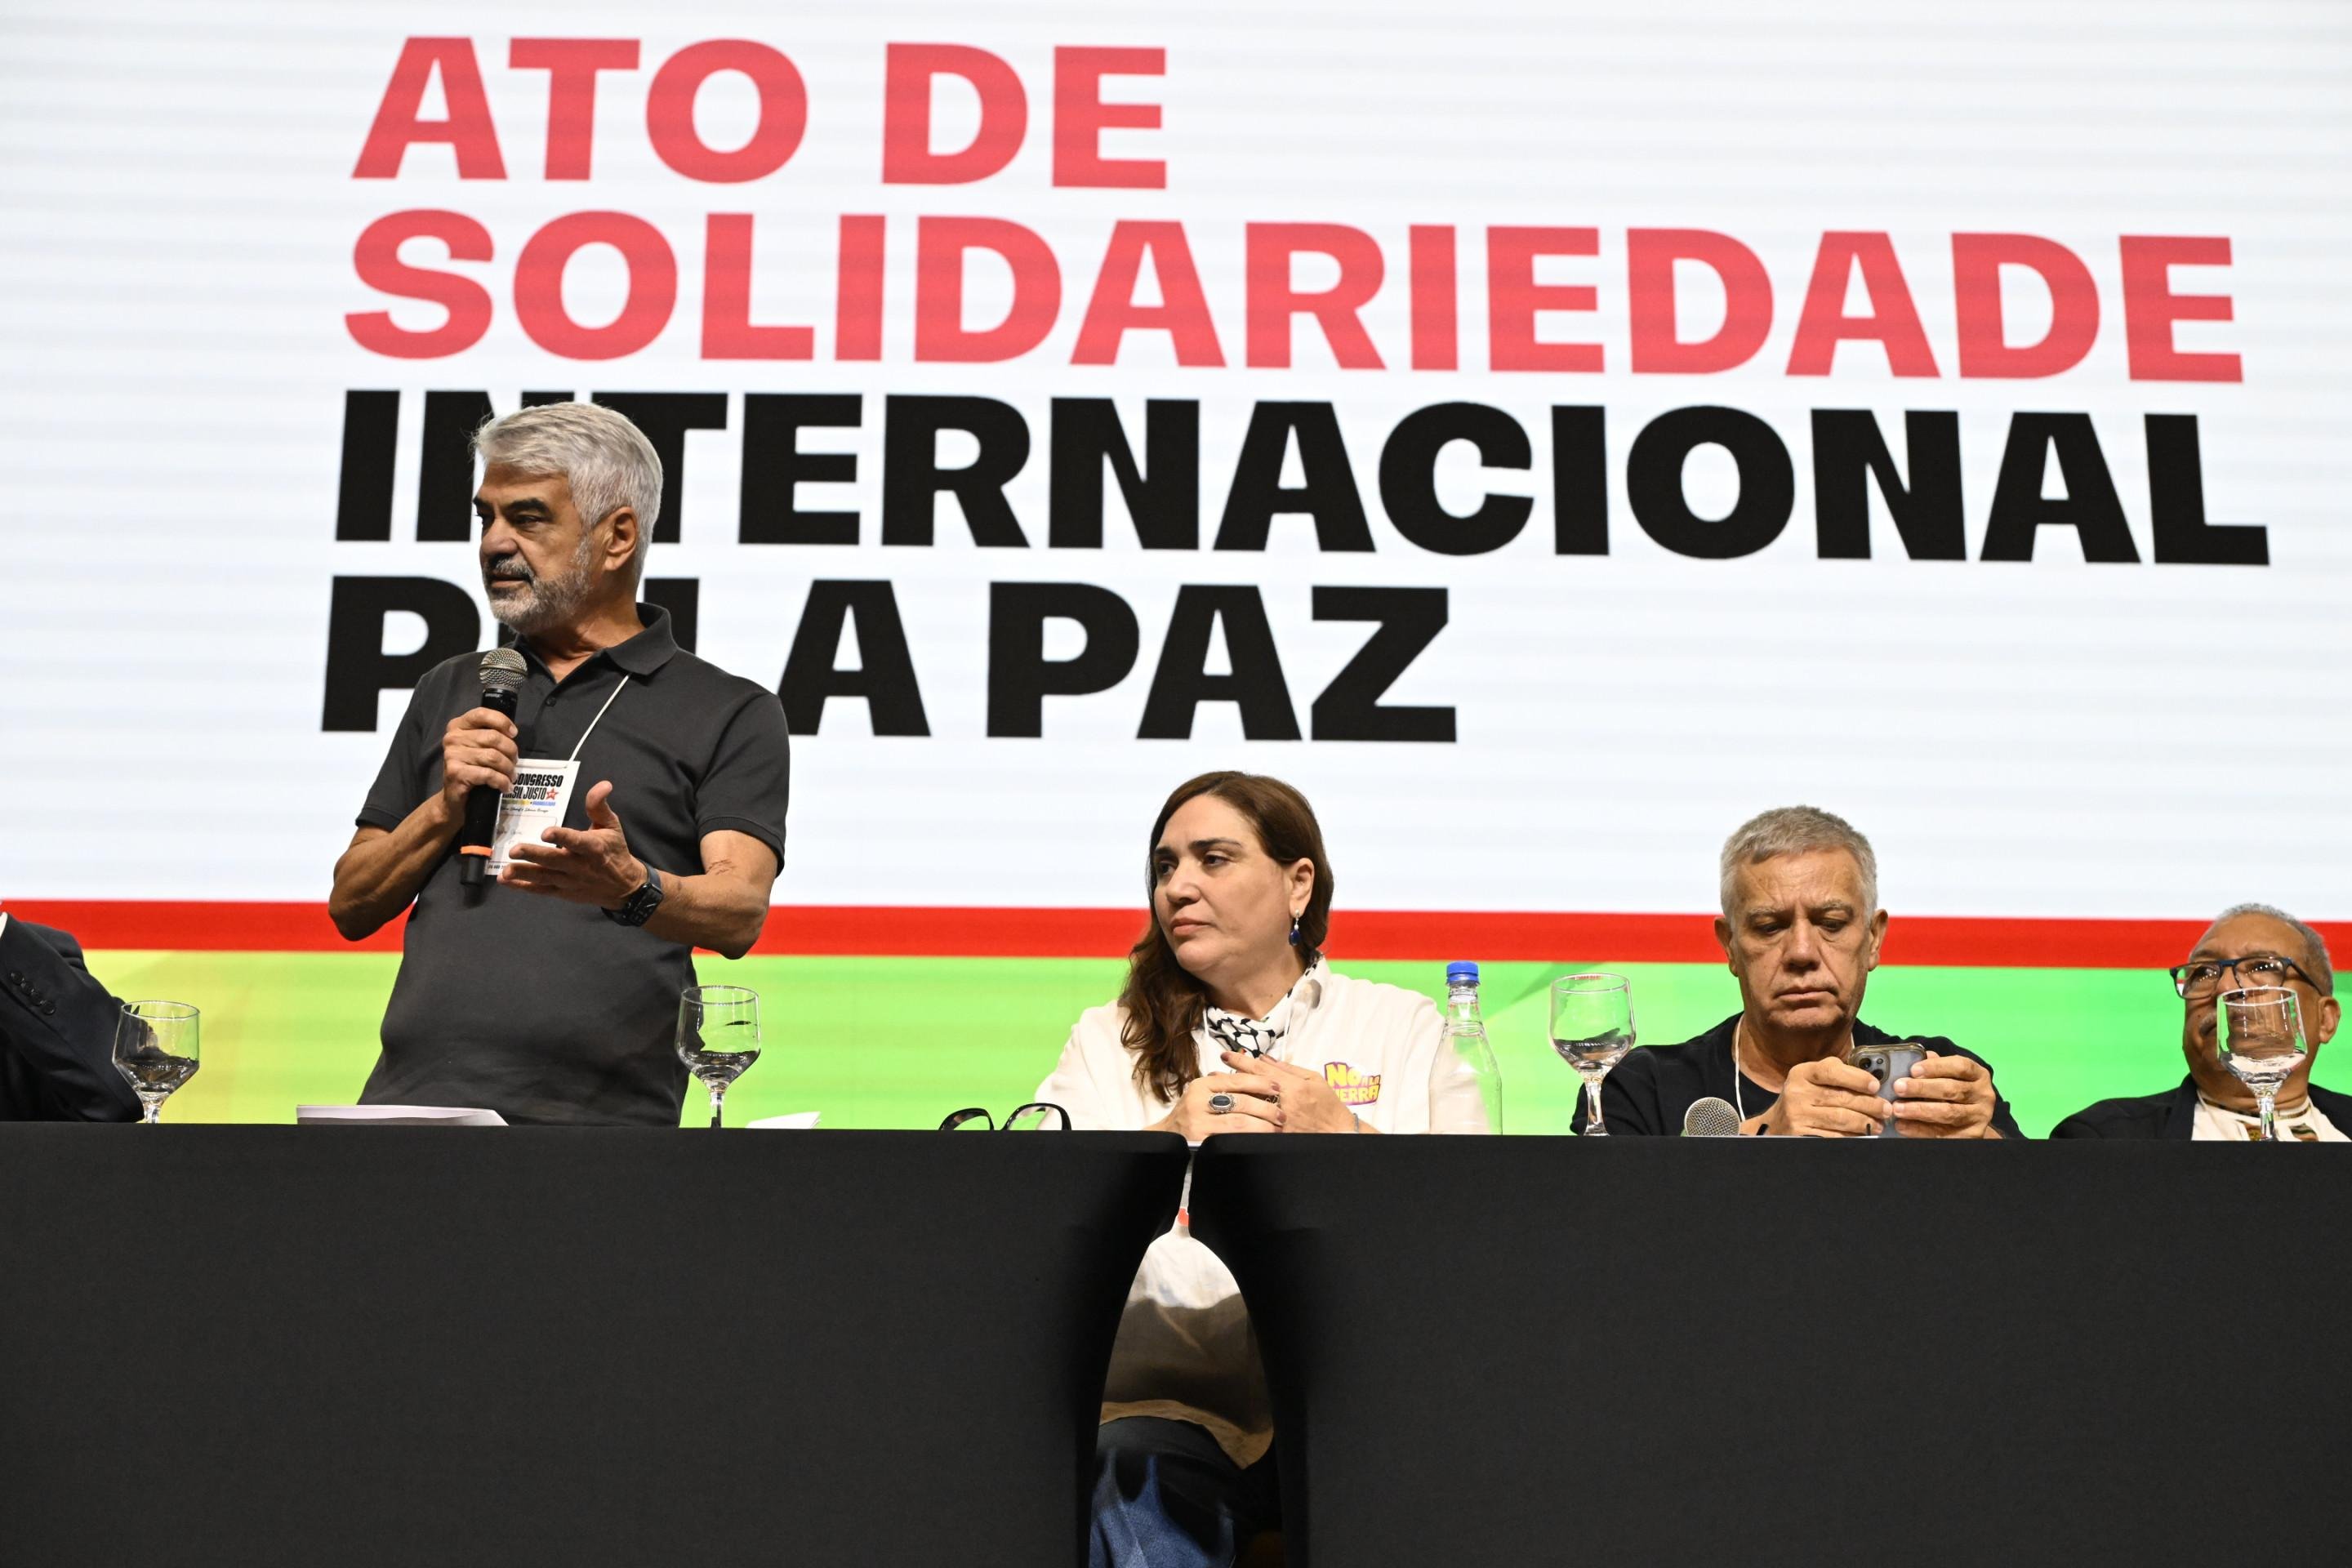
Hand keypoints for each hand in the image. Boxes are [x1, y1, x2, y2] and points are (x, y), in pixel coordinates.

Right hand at [437, 707, 518, 819]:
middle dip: (511, 751)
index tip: (514, 733)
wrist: (454, 798)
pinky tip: (505, 786)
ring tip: (511, 776)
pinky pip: (488, 774)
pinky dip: (502, 781)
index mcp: (457, 726)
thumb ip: (489, 735)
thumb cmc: (471, 769)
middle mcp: (452, 738)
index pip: (481, 714)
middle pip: (493, 737)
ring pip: (493, 757)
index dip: (502, 721)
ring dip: (508, 768)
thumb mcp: (478, 747)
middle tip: (514, 762)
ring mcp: (452, 755)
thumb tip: (512, 733)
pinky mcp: (456, 773)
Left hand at [501, 780, 647, 907]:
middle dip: (534, 856)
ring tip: (505, 871)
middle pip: (554, 861)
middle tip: (515, 850)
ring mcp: (569, 881)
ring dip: (524, 874)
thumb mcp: (612, 826)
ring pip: (544, 878)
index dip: (562, 837)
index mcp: (594, 848)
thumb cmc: (614, 851)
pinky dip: (522, 886)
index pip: (577, 842)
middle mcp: (580, 866)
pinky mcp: (562, 891)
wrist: (623, 887)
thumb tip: (603, 784)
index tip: (546, 832)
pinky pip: (541, 890)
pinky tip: (505, 880)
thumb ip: (599, 805)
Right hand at [1157, 1067, 1285, 1140]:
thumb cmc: (1191, 1114)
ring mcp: (1198, 1122)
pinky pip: (1231, 1140)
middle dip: (1266, 1108)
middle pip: (1240, 1102)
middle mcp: (1198, 1101)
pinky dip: (1249, 1139)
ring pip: (1238, 1122)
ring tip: (1276, 1128)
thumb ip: (1225, 1088)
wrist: (1167, 1136)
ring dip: (1262, 1125)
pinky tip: (1261, 1140)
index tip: (1277, 1087)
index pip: (1236, 1080)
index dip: (1260, 1083)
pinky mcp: (1201, 1141)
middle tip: (1282, 1114)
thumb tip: (1263, 1084)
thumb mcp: (1203, 1094)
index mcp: (1201, 1085)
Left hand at [1225, 1050, 1358, 1133]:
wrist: (1339, 1132)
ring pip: (1250, 1106)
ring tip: (1215, 1093)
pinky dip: (1242, 1118)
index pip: (1260, 1069)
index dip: (1241, 1060)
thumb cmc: (1328, 1103)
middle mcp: (1284, 1102)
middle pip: (1251, 1088)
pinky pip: (1257, 1126)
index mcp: (1292, 1085)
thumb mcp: (1313, 1078)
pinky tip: (1229, 1115)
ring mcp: (1280, 1120)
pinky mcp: (1279, 1135)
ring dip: (1232, 1098)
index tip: (1225, 1055)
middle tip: (1212, 1074)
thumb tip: (1265, 1057)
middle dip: (1229, 1079)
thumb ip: (1288, 1068)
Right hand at [1759, 1056, 1888, 1137]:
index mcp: (1801, 1073)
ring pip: (1841, 1119)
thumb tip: (1871, 1078)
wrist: (1777, 1123)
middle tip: (1886, 1109)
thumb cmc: (1804, 1097)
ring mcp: (1797, 1115)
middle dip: (1870, 1104)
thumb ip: (1836, 1072)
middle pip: (1841, 1098)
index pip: (1831, 1071)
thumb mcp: (1812, 1078)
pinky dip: (1853, 1136)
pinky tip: (1863, 1134)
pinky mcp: (1801, 1134)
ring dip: (1865, 1122)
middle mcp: (1797, 1093)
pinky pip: (1834, 1136)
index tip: (1876, 1085)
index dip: (1857, 1078)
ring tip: (1878, 1124)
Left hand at [1888, 1050, 1998, 1138]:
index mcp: (1978, 1075)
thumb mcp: (1950, 1076)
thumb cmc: (1955, 1092)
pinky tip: (1903, 1125)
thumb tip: (1912, 1058)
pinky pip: (1943, 1133)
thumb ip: (1934, 1067)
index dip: (1936, 1067)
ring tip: (1897, 1108)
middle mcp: (1983, 1095)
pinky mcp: (1972, 1136)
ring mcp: (1979, 1116)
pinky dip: (1920, 1130)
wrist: (1971, 1123)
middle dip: (1922, 1088)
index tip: (1913, 1069)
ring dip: (1919, 1110)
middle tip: (1899, 1087)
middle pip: (1951, 1089)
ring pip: (1947, 1112)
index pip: (1960, 1066)